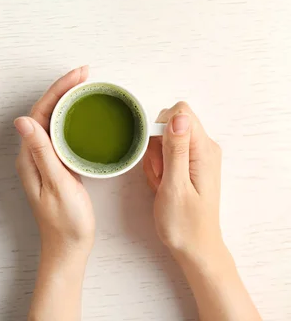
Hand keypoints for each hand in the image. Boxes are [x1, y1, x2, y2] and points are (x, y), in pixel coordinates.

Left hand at [15, 66, 94, 258]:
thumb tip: (23, 120)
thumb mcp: (57, 185)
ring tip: (87, 86)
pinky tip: (85, 115)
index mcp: (29, 156)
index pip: (40, 112)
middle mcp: (32, 154)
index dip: (58, 90)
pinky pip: (62, 134)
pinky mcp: (55, 165)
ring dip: (68, 101)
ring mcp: (43, 159)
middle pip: (46, 112)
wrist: (68, 248)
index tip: (79, 75)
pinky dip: (74, 119)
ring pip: (54, 121)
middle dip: (64, 89)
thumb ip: (42, 153)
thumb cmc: (66, 222)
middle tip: (86, 74)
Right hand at [143, 101, 223, 260]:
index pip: (180, 113)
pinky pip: (167, 153)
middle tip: (159, 174)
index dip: (160, 127)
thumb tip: (178, 116)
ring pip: (164, 140)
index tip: (156, 153)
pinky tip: (162, 185)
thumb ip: (176, 149)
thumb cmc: (184, 222)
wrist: (194, 247)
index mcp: (204, 149)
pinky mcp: (190, 163)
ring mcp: (198, 155)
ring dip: (155, 160)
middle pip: (170, 125)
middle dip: (155, 147)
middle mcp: (204, 147)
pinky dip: (158, 167)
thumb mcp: (175, 185)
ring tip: (161, 183)